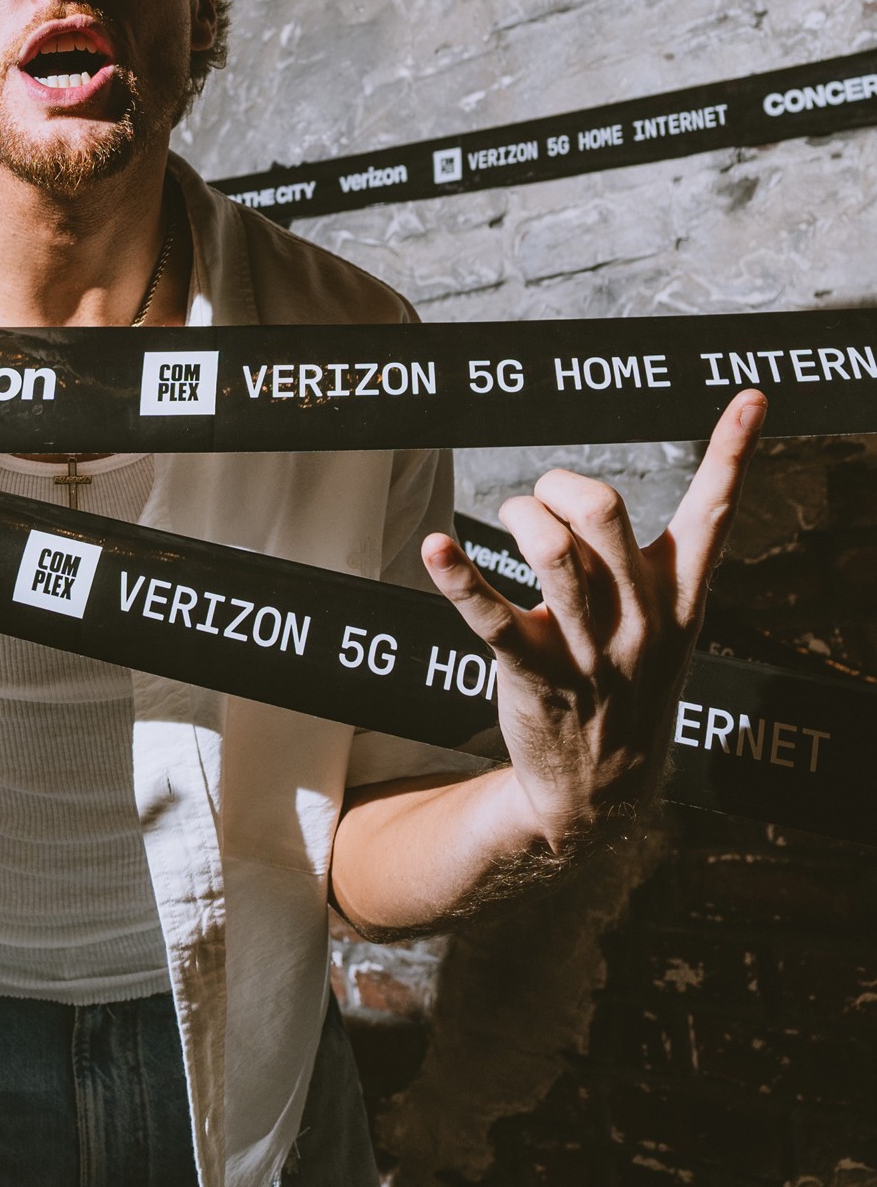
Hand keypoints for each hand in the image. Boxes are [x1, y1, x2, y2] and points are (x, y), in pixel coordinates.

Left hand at [422, 389, 766, 849]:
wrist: (604, 789)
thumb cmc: (630, 679)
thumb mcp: (666, 622)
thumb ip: (658, 555)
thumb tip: (643, 485)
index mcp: (681, 598)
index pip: (715, 515)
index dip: (733, 453)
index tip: (750, 397)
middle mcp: (642, 620)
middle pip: (606, 515)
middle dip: (565, 485)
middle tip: (550, 498)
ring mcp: (588, 651)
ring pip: (553, 554)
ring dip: (523, 516)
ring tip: (517, 518)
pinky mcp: (535, 672)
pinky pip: (491, 617)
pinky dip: (458, 575)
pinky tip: (436, 548)